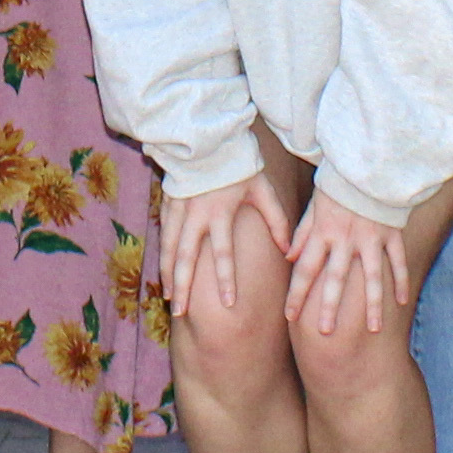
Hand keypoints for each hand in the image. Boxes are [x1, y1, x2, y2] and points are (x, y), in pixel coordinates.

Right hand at [158, 171, 297, 323]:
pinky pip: (163, 233)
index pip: (222, 253)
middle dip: (183, 287)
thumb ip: (277, 220)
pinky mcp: (169, 203)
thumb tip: (289, 250)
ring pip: (169, 248)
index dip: (226, 279)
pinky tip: (163, 271)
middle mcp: (196, 214)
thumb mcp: (263, 189)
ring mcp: (179, 209)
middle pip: (186, 258)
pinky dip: (163, 254)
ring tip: (169, 298)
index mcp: (220, 212)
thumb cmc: (240, 164)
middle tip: (180, 313)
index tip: (228, 304)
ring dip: (168, 275)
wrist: (208, 139)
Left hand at [282, 193, 413, 340]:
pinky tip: (401, 303)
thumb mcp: (314, 206)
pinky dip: (400, 282)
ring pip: (371, 277)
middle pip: (335, 279)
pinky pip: (397, 262)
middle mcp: (345, 240)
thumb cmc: (337, 185)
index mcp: (323, 233)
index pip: (306, 269)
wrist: (368, 164)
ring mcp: (371, 239)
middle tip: (325, 333)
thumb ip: (302, 232)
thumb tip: (288, 257)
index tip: (289, 316)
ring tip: (372, 329)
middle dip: (329, 307)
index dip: (297, 293)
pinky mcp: (391, 234)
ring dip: (371, 304)